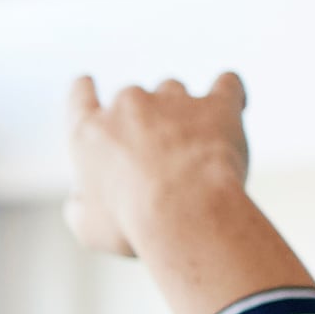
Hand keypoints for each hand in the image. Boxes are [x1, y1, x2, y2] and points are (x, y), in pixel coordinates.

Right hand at [64, 72, 314, 313]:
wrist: (185, 212)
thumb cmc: (132, 224)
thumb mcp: (89, 228)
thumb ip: (81, 206)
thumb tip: (82, 199)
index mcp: (90, 132)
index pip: (79, 95)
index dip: (85, 91)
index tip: (89, 86)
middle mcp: (127, 105)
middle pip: (131, 97)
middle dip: (142, 120)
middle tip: (157, 157)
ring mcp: (173, 100)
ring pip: (173, 91)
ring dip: (181, 112)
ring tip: (195, 144)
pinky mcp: (216, 105)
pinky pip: (227, 85)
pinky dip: (229, 93)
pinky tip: (235, 105)